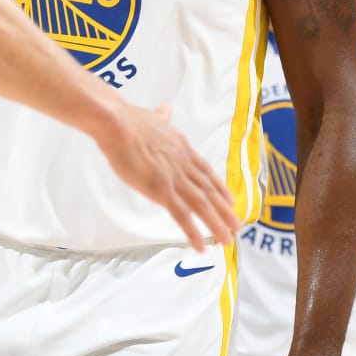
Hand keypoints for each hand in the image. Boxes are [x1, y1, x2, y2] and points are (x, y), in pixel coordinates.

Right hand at [98, 103, 237, 248]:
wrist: (117, 123)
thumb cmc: (128, 120)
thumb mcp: (152, 117)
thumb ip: (161, 118)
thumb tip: (165, 109)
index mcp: (182, 149)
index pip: (206, 172)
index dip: (220, 187)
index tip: (230, 199)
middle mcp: (184, 165)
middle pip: (209, 191)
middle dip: (225, 210)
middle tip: (238, 226)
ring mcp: (174, 178)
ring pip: (202, 205)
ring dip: (216, 224)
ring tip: (226, 240)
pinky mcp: (161, 189)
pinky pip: (181, 215)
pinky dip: (193, 232)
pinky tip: (200, 246)